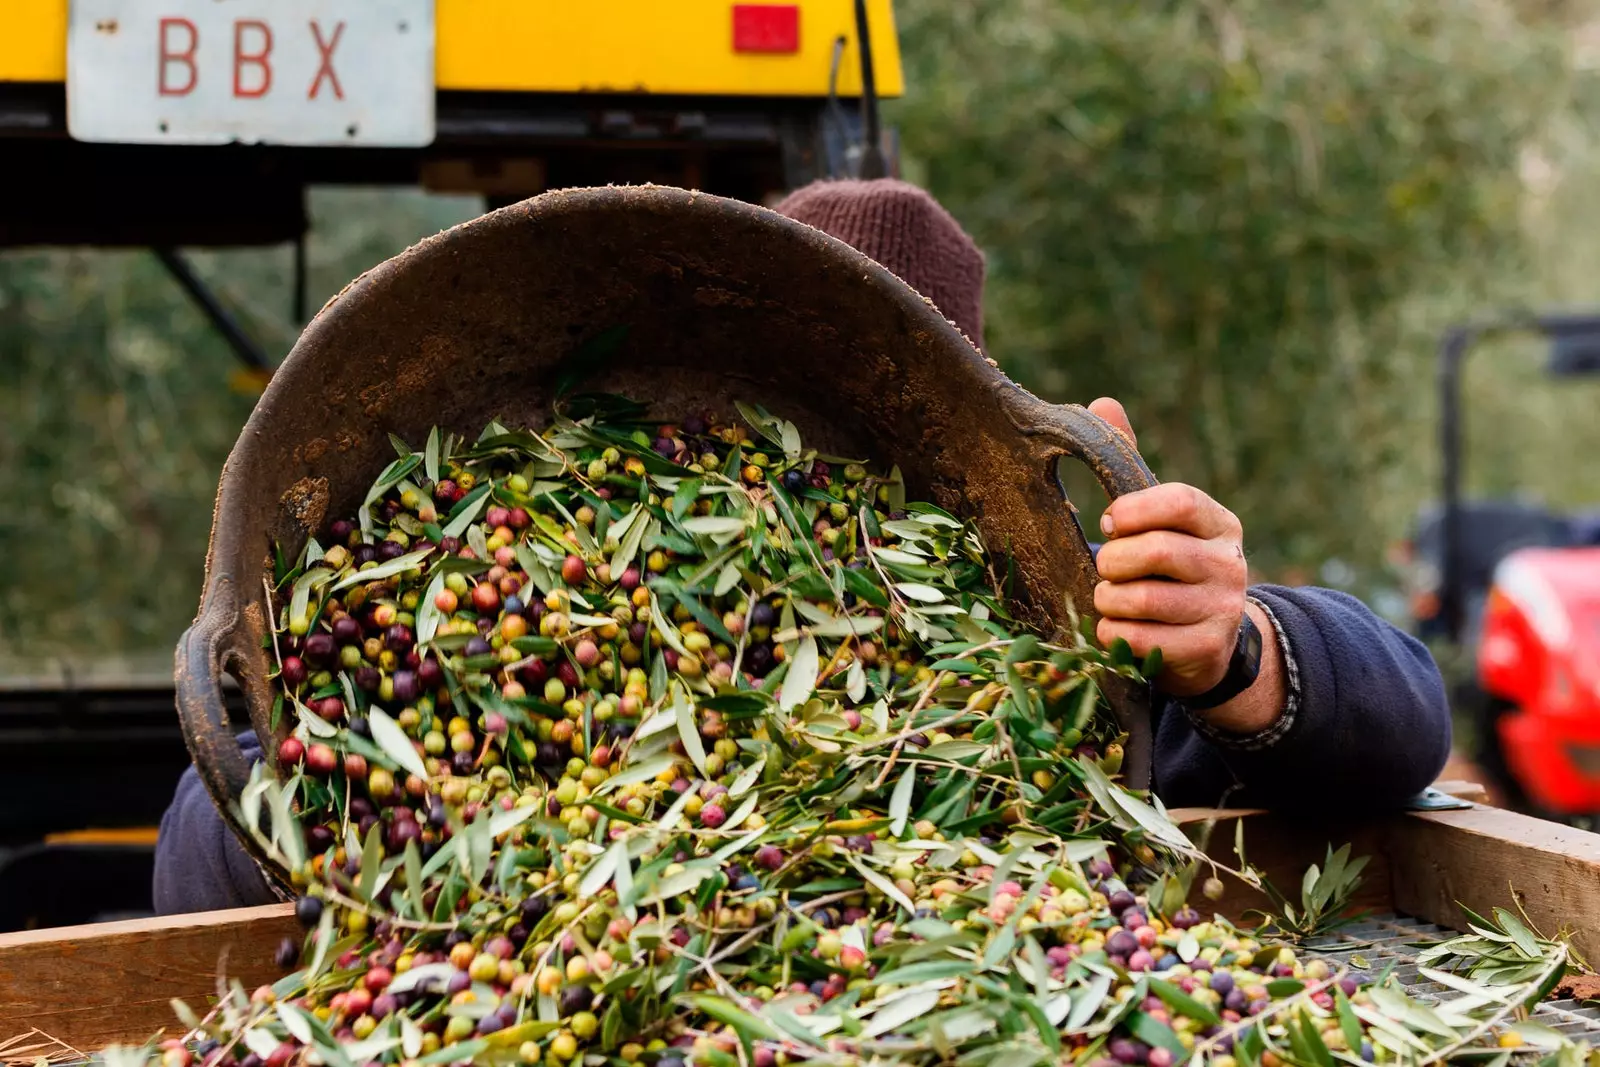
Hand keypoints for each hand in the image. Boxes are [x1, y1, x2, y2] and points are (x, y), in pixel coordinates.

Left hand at [1087, 398, 1283, 731]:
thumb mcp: (1156, 520)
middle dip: (1113, 562)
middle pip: (1155, 552)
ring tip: (1109, 600)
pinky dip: (1114, 635)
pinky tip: (1115, 630)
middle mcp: (1231, 563)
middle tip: (1106, 568)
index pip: (1178, 500)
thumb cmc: (1167, 570)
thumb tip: (1101, 403)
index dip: (1133, 510)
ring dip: (1109, 601)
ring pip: (1143, 600)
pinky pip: (1142, 640)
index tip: (1111, 521)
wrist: (1204, 644)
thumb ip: (1130, 467)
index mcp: (1219, 523)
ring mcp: (1224, 610)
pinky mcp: (1208, 651)